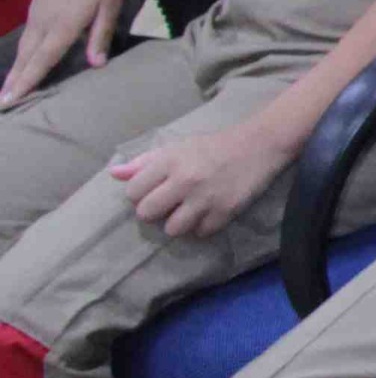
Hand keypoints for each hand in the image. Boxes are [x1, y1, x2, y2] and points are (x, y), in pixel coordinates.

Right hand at [0, 0, 124, 109]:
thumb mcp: (110, 5)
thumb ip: (101, 35)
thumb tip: (96, 64)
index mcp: (63, 25)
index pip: (42, 60)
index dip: (28, 82)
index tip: (12, 100)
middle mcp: (44, 23)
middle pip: (26, 58)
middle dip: (14, 82)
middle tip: (3, 104)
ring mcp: (36, 14)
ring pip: (23, 48)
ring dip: (15, 70)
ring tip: (7, 90)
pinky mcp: (35, 8)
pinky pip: (26, 38)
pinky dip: (21, 55)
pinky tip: (21, 64)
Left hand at [111, 117, 293, 237]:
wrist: (260, 145)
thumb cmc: (213, 147)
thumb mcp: (178, 147)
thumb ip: (144, 162)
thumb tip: (114, 174)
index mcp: (170, 160)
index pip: (133, 191)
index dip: (140, 193)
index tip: (155, 189)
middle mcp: (185, 180)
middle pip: (147, 213)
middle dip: (154, 211)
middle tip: (169, 204)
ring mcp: (205, 198)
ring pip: (172, 229)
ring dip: (178, 223)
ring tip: (188, 211)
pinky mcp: (225, 211)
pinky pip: (200, 233)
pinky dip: (202, 226)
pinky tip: (208, 213)